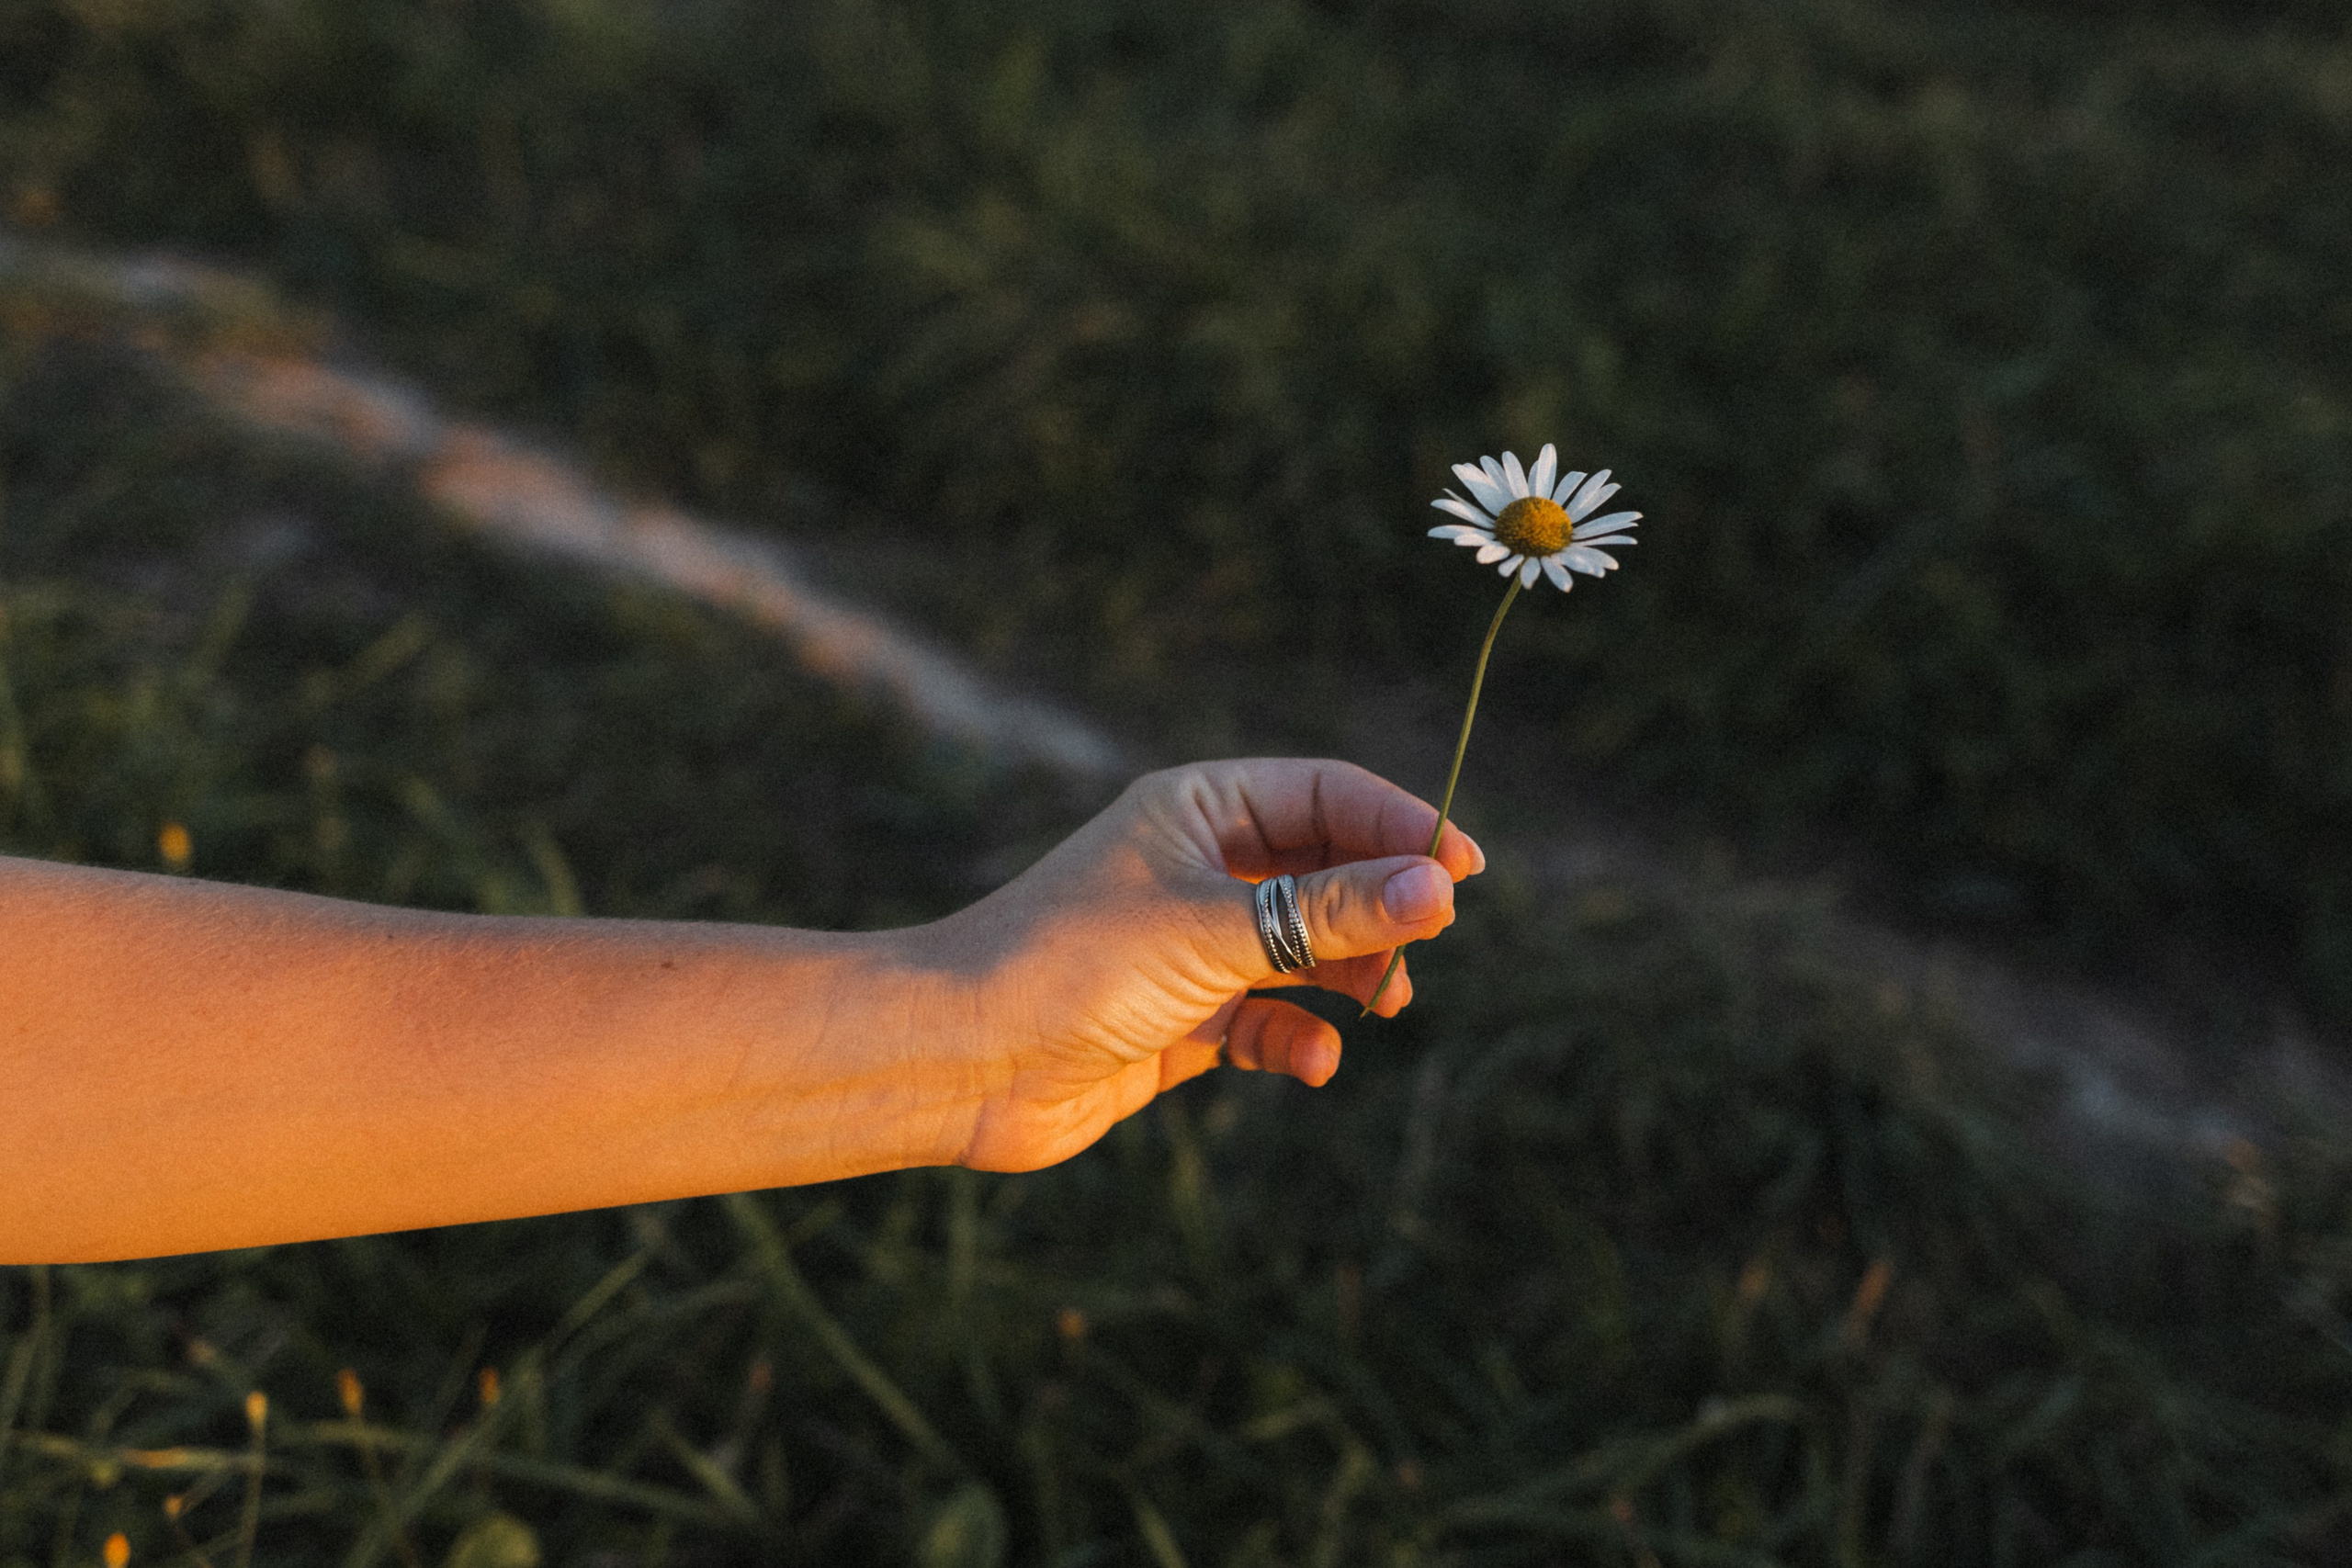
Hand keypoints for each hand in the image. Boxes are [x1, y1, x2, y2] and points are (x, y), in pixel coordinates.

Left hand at [926, 759, 1483, 1171]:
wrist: (962, 1060)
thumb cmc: (1072, 965)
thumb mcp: (1216, 931)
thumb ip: (1329, 914)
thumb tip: (1439, 892)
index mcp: (1197, 807)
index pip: (1327, 794)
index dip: (1400, 825)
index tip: (1465, 871)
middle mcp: (1197, 865)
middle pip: (1326, 869)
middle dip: (1381, 908)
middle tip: (1424, 946)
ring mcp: (1191, 943)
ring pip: (1306, 948)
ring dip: (1352, 975)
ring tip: (1385, 1004)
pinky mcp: (1183, 1017)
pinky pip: (1270, 1020)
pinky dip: (1300, 1039)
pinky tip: (1314, 1061)